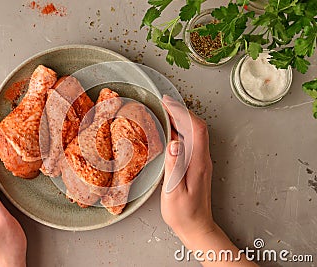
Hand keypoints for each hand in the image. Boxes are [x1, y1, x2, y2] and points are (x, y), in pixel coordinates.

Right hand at [161, 95, 213, 244]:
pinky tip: (168, 131)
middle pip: (196, 126)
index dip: (182, 112)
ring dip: (180, 119)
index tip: (167, 102)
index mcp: (198, 162)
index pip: (195, 128)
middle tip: (162, 102)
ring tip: (163, 112)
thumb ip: (174, 166)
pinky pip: (190, 141)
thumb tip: (174, 142)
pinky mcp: (196, 165)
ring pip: (194, 132)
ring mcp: (200, 161)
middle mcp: (202, 158)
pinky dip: (180, 131)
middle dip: (180, 111)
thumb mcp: (174, 192)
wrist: (196, 227)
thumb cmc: (183, 213)